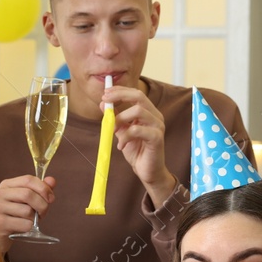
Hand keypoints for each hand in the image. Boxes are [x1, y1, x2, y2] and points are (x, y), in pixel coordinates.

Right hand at [0, 174, 55, 252]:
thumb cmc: (14, 216)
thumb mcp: (27, 201)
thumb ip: (40, 189)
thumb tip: (52, 181)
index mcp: (6, 185)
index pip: (28, 180)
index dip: (43, 188)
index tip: (51, 198)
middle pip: (28, 194)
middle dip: (42, 205)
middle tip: (43, 213)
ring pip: (27, 211)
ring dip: (35, 218)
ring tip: (30, 221)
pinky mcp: (0, 223)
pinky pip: (25, 224)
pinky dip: (29, 228)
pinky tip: (23, 228)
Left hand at [104, 84, 176, 207]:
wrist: (147, 171)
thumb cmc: (137, 151)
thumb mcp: (122, 131)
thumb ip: (114, 118)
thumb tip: (103, 104)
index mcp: (149, 112)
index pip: (136, 93)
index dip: (120, 91)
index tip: (105, 93)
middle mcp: (156, 116)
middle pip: (139, 96)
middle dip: (120, 96)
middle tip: (105, 101)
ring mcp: (158, 126)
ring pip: (138, 111)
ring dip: (120, 118)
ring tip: (112, 130)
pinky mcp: (157, 138)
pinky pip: (137, 130)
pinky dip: (125, 136)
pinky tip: (120, 145)